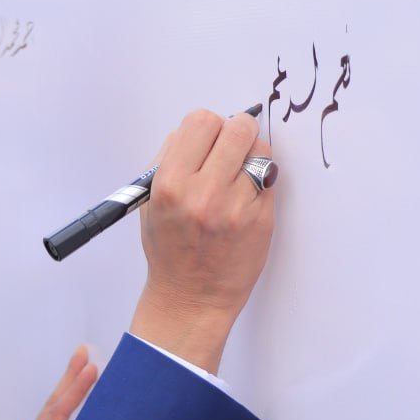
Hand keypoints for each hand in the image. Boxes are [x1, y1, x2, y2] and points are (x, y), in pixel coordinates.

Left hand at [0, 345, 97, 419]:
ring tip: (82, 368)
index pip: (59, 413)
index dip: (77, 391)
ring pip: (54, 412)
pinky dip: (67, 409)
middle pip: (54, 403)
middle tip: (83, 351)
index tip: (92, 368)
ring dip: (68, 390)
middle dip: (69, 377)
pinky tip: (76, 407)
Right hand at [131, 109, 275, 373]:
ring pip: (261, 149)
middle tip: (232, 146)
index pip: (201, 121)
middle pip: (238, 128)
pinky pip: (269, 178)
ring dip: (251, 155)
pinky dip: (259, 181)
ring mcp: (237, 208)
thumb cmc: (169, 248)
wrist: (192, 298)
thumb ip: (169, 158)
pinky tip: (244, 198)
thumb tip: (197, 129)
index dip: (207, 126)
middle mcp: (204, 193)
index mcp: (171, 184)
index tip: (209, 138)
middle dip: (236, 131)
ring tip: (238, 174)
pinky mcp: (262, 220)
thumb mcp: (150, 200)